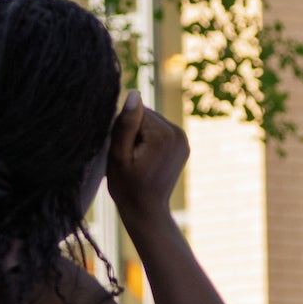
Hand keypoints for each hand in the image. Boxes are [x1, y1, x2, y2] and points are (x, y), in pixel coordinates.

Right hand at [106, 90, 187, 215]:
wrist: (147, 210)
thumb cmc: (127, 187)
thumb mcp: (118, 156)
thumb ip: (125, 124)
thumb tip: (134, 93)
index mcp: (164, 135)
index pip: (135, 111)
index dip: (122, 129)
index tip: (124, 152)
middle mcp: (178, 133)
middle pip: (146, 114)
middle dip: (133, 130)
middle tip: (130, 157)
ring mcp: (184, 138)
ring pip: (152, 121)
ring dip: (140, 134)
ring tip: (137, 159)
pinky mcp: (183, 143)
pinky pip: (160, 130)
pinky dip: (150, 139)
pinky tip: (146, 158)